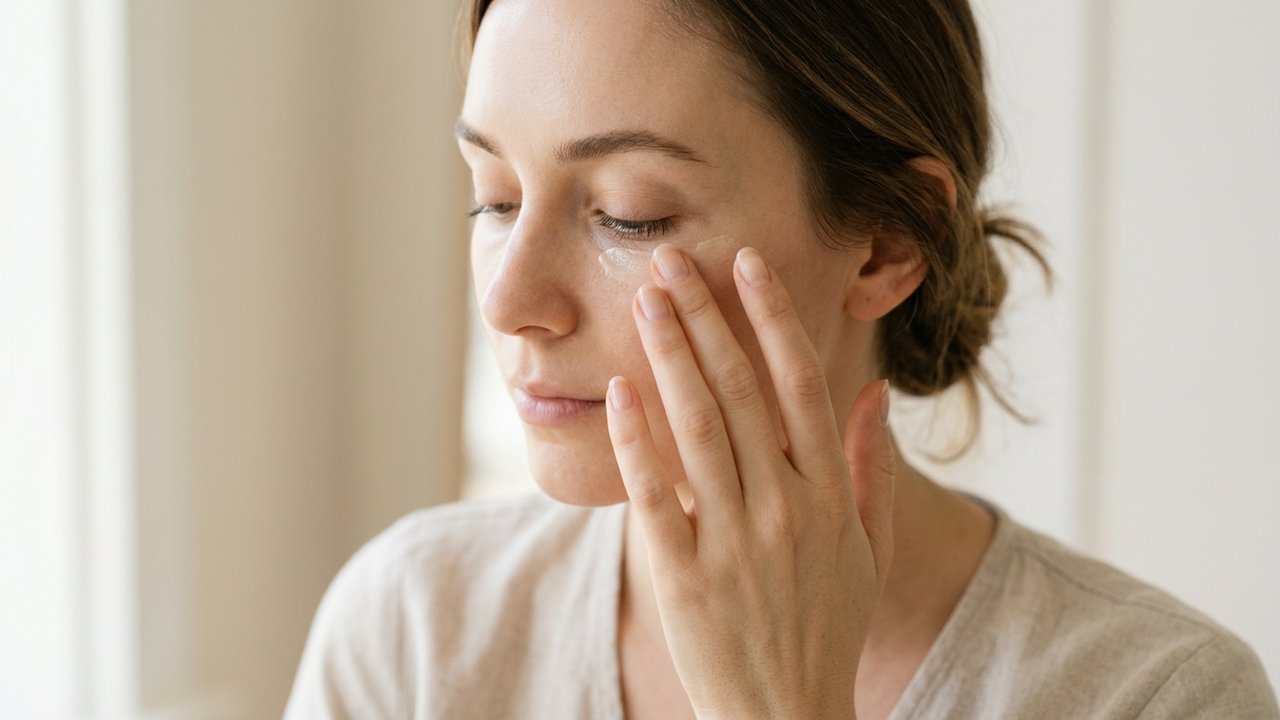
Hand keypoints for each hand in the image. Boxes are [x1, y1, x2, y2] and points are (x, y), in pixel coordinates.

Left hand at [605, 242, 895, 719]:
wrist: (786, 717)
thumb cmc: (827, 628)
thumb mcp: (869, 552)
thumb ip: (872, 469)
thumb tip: (875, 393)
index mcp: (830, 497)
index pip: (803, 385)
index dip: (774, 318)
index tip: (748, 263)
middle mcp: (785, 509)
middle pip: (740, 392)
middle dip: (705, 316)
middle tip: (671, 260)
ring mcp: (732, 543)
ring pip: (697, 429)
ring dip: (669, 356)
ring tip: (645, 300)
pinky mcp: (683, 577)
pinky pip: (654, 496)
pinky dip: (637, 440)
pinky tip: (618, 390)